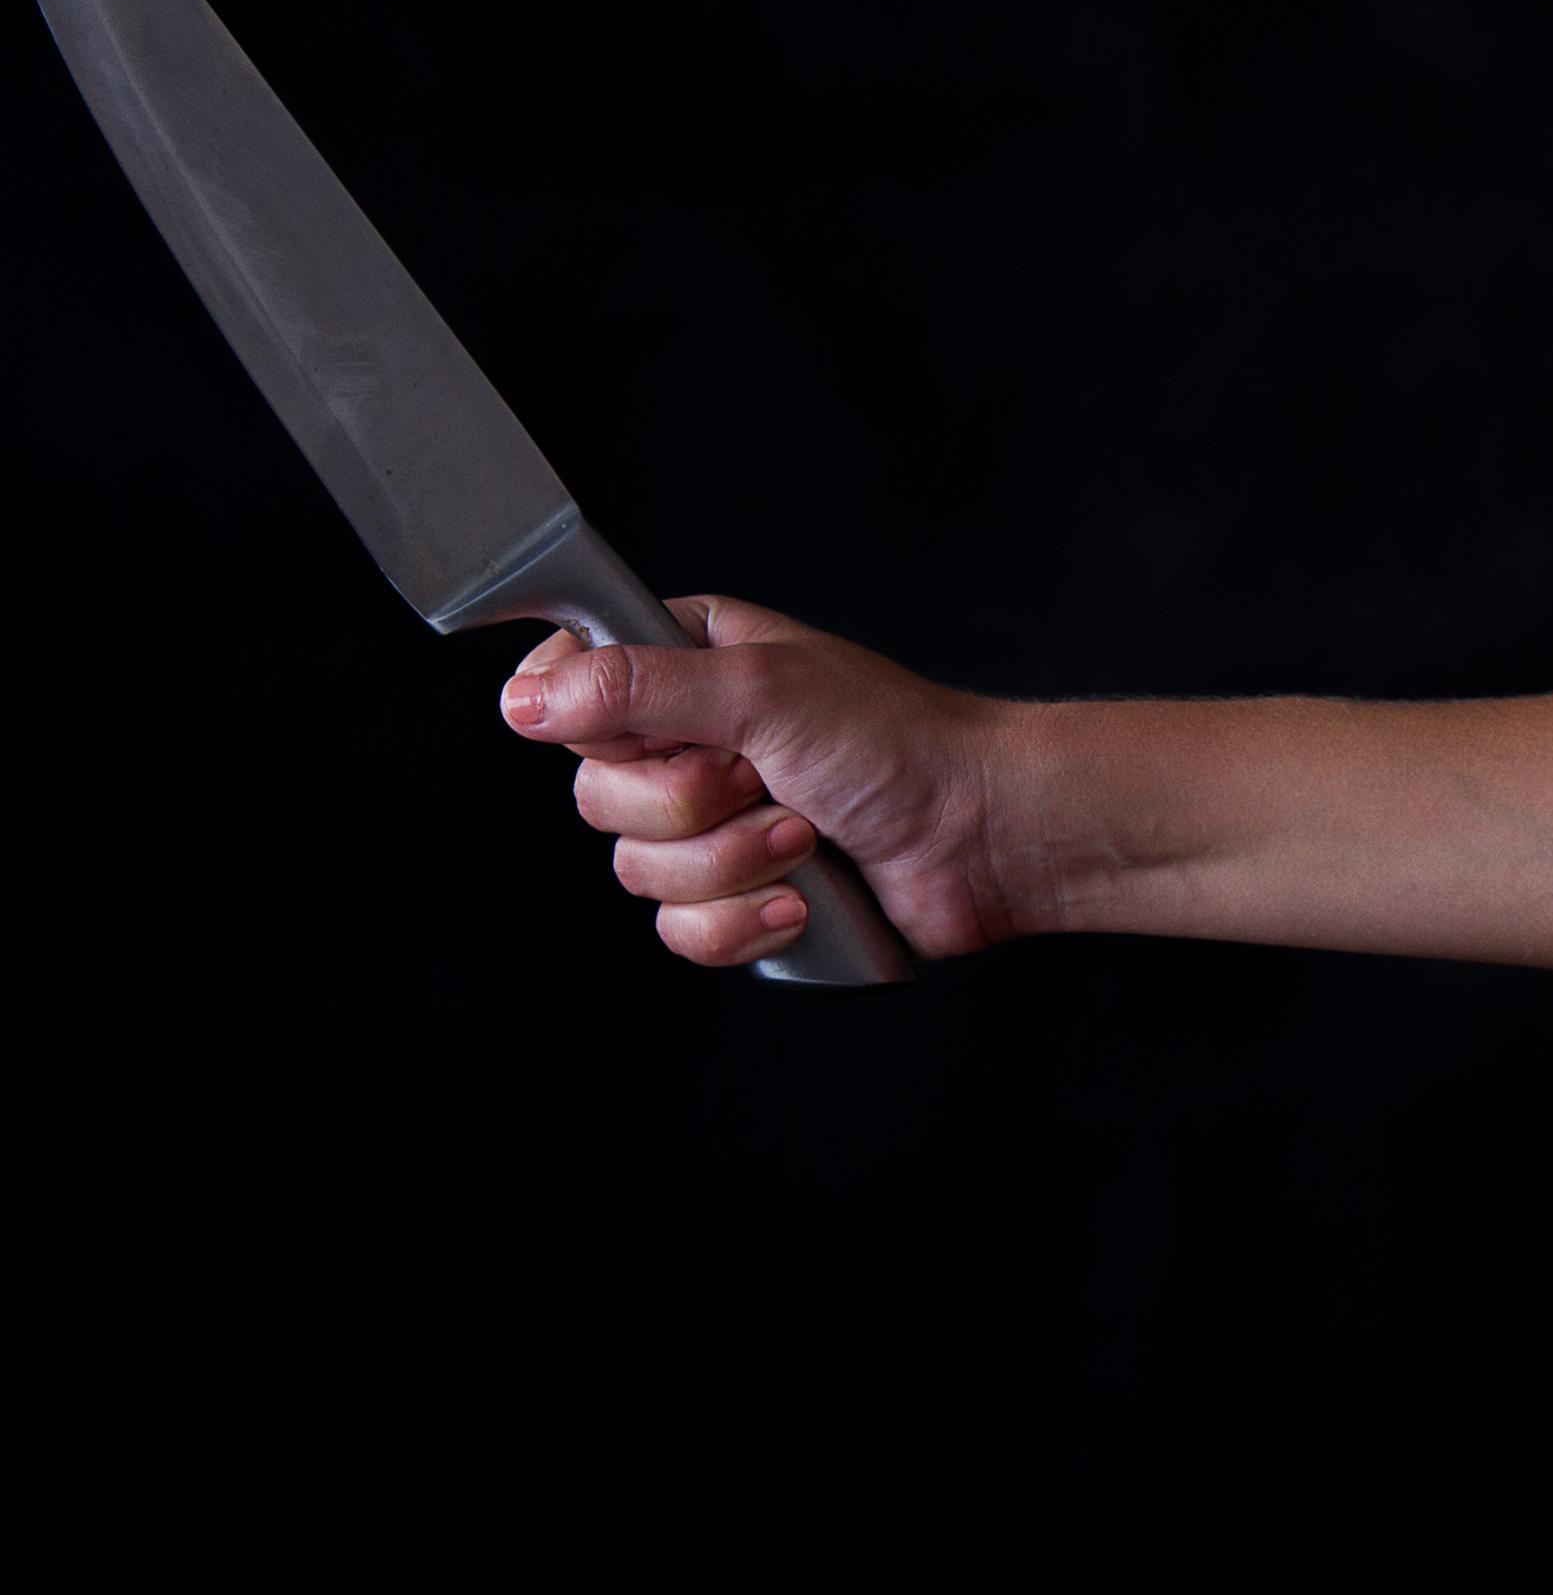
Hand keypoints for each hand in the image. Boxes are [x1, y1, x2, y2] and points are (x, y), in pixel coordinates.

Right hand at [498, 593, 1029, 968]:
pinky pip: (679, 932)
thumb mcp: (761, 692)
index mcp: (691, 661)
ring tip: (807, 835)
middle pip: (595, 796)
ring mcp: (715, 823)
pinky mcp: (741, 895)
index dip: (593, 723)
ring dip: (730, 865)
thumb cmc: (898, 743)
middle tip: (764, 780)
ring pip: (636, 871)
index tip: (653, 731)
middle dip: (688, 806)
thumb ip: (638, 686)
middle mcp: (692, 739)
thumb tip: (528, 696)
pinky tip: (804, 899)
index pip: (567, 684)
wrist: (983, 836)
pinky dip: (743, 923)